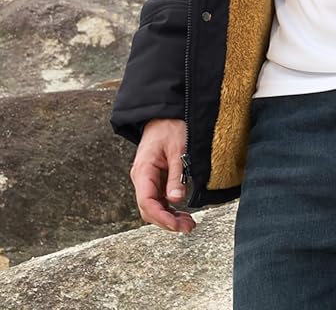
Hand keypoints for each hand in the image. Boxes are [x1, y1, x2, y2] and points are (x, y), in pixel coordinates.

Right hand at [130, 118, 196, 233]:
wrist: (165, 113)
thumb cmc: (170, 126)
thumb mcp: (177, 148)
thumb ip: (176, 174)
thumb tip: (176, 199)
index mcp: (143, 171)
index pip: (147, 203)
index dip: (162, 218)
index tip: (178, 225)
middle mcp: (142, 178)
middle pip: (149, 209)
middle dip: (167, 221)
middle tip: (188, 227)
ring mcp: (148, 179)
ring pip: (154, 206)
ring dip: (170, 217)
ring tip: (188, 223)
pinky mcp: (156, 178)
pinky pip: (160, 198)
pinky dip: (170, 208)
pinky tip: (182, 213)